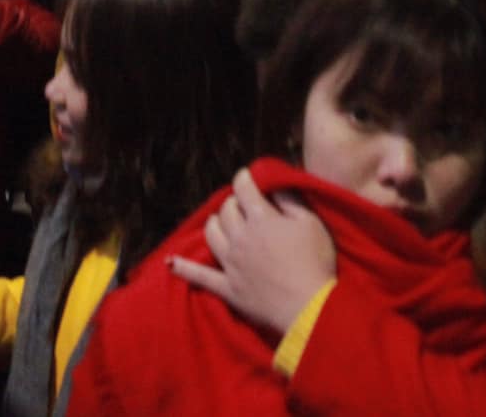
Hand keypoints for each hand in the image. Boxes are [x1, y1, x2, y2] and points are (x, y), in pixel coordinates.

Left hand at [169, 168, 336, 335]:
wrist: (309, 309)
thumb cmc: (314, 263)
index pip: (244, 190)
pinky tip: (171, 262)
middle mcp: (240, 238)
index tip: (246, 176)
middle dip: (232, 202)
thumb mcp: (311, 224)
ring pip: (211, 234)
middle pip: (226, 211)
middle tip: (241, 203)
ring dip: (214, 223)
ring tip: (220, 221)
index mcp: (261, 219)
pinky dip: (184, 268)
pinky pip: (200, 276)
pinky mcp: (227, 287)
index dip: (244, 179)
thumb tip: (275, 186)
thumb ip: (291, 201)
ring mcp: (230, 263)